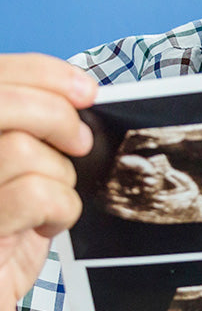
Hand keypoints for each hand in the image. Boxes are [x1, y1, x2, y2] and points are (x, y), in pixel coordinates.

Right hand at [0, 55, 95, 310]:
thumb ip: (30, 129)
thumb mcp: (15, 173)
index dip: (40, 73)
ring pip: (18, 148)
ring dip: (57, 174)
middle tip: (80, 144)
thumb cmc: (3, 237)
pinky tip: (49, 225)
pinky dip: (60, 207)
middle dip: (54, 114)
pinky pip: (33, 193)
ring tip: (54, 199)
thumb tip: (76, 92)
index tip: (85, 90)